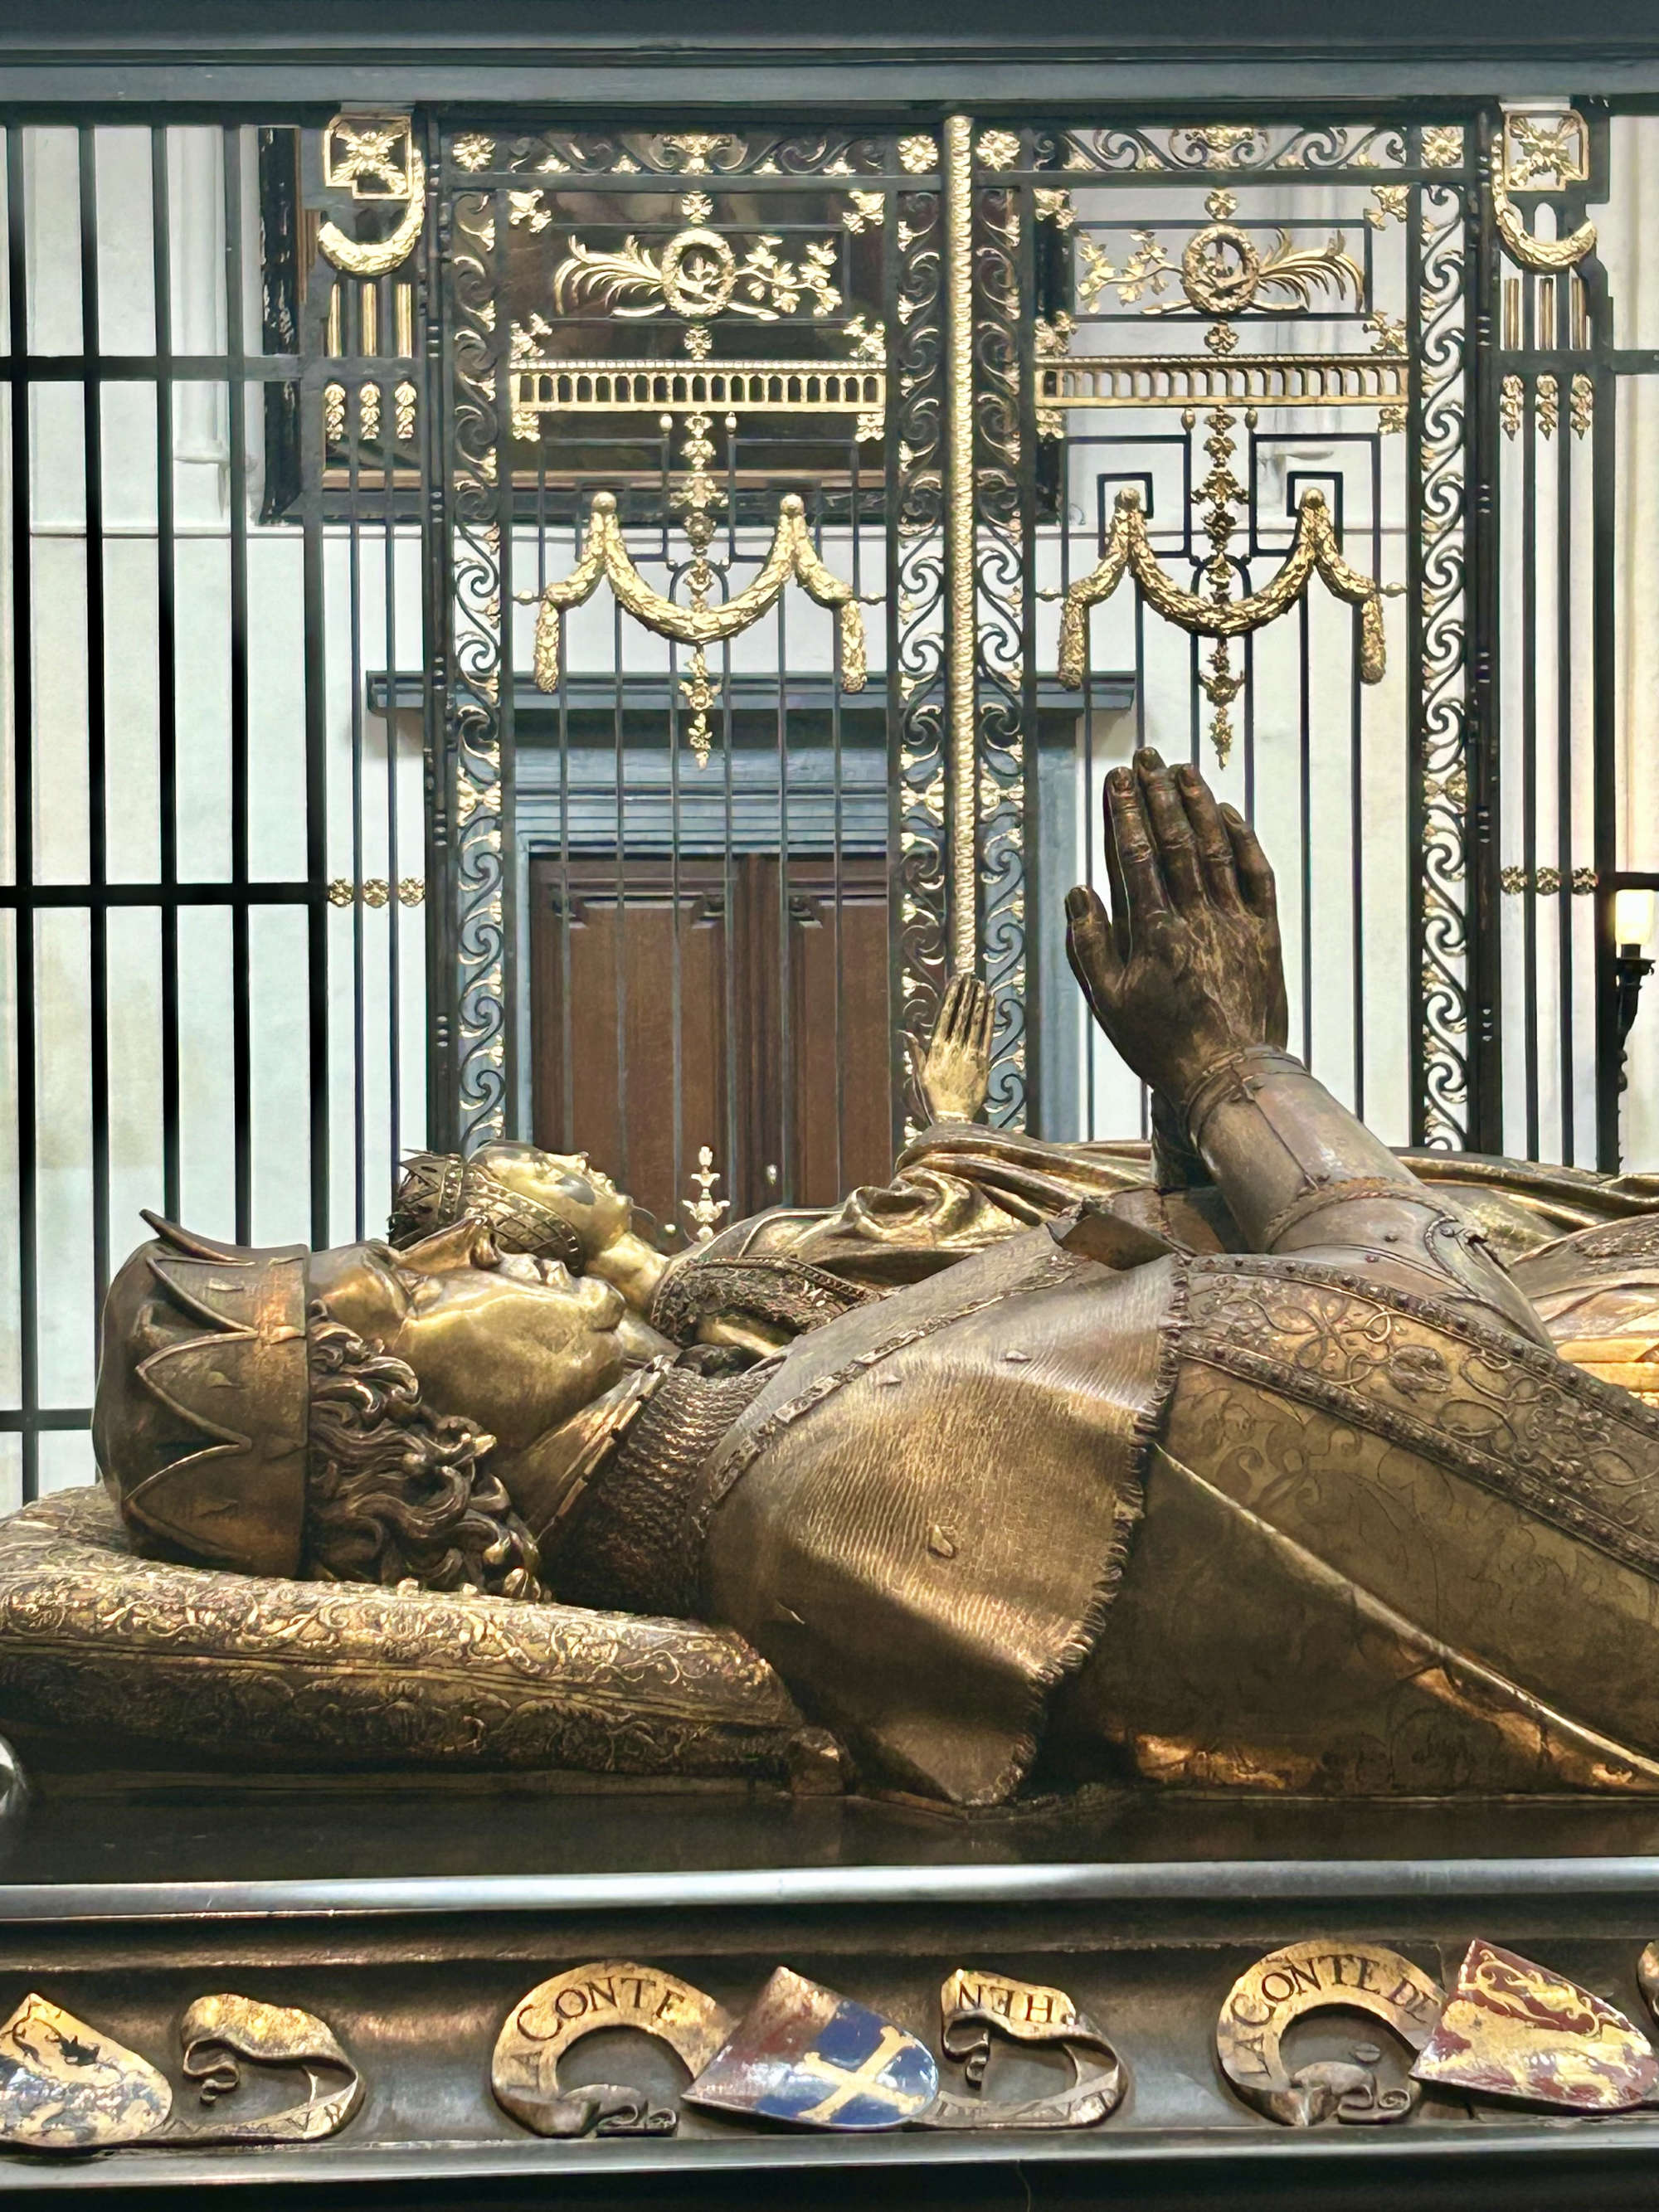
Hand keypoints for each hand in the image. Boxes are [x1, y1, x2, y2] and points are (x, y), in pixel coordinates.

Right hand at [906, 972, 993, 1122]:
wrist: (953, 1117)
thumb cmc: (934, 1097)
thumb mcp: (920, 1075)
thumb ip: (916, 1052)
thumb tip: (906, 1033)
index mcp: (937, 1049)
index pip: (945, 1016)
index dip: (951, 997)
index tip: (955, 982)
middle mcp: (953, 1048)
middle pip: (961, 1015)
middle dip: (966, 994)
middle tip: (970, 976)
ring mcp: (970, 1054)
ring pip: (975, 1022)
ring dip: (978, 1001)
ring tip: (981, 984)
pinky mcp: (983, 1062)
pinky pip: (987, 1034)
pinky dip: (989, 1017)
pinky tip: (990, 1004)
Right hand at [1065, 748, 1288, 1107]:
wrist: (1230, 1075)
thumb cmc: (1162, 1045)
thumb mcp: (1110, 1002)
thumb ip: (1089, 945)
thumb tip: (1079, 891)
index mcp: (1153, 933)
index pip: (1136, 858)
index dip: (1124, 814)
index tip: (1115, 780)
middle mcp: (1195, 918)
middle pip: (1175, 841)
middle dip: (1157, 795)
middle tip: (1144, 758)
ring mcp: (1233, 921)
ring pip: (1214, 848)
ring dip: (1197, 804)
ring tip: (1181, 770)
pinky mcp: (1264, 932)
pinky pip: (1254, 874)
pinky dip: (1241, 839)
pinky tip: (1227, 813)